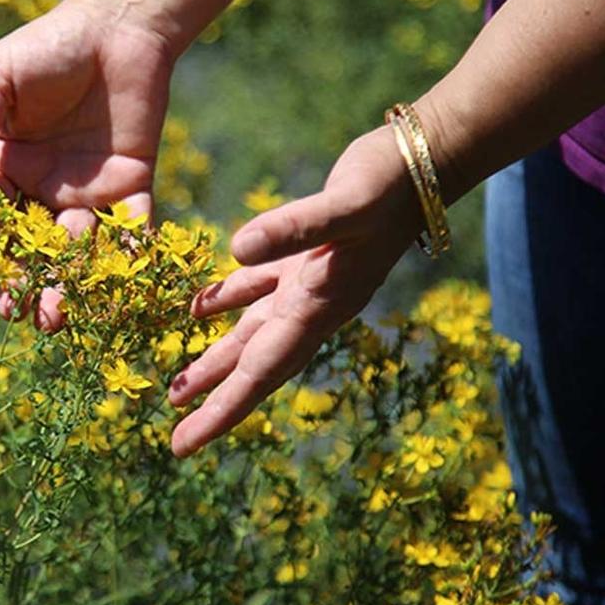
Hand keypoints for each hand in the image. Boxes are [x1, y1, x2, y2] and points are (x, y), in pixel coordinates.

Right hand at [0, 0, 175, 330]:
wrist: (118, 27)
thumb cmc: (49, 45)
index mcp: (6, 166)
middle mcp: (44, 187)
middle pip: (31, 245)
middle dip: (24, 281)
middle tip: (19, 313)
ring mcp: (88, 191)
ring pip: (77, 248)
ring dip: (69, 284)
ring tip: (59, 316)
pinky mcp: (131, 186)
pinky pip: (131, 228)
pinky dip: (130, 257)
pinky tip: (121, 284)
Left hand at [168, 124, 424, 457]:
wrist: (427, 159)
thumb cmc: (389, 183)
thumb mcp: (345, 204)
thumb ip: (294, 228)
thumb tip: (236, 248)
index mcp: (317, 308)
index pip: (260, 372)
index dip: (221, 410)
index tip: (185, 445)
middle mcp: (312, 306)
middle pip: (253, 367)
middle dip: (214, 402)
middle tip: (176, 437)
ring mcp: (308, 283)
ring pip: (250, 333)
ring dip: (215, 361)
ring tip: (177, 389)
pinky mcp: (306, 255)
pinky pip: (255, 289)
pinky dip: (226, 302)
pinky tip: (196, 310)